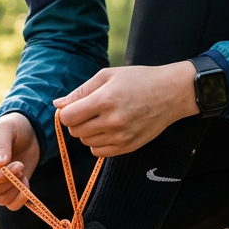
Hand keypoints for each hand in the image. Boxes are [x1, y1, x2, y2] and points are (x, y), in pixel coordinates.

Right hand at [0, 112, 40, 210]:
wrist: (26, 133)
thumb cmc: (11, 127)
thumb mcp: (5, 130)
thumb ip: (1, 146)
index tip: (18, 165)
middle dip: (11, 180)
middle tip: (21, 165)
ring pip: (0, 199)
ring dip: (17, 188)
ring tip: (22, 171)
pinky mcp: (4, 191)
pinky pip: (10, 205)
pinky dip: (21, 198)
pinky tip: (25, 183)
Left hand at [53, 62, 199, 156]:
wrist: (170, 93)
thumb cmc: (137, 80)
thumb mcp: (107, 76)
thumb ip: (80, 91)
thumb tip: (57, 104)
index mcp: (105, 100)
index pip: (68, 117)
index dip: (66, 112)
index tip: (75, 106)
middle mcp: (112, 121)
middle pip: (75, 131)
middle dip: (77, 121)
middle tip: (90, 110)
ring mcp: (121, 136)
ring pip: (86, 142)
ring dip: (88, 132)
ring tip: (103, 118)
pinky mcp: (129, 147)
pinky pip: (99, 152)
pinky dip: (98, 143)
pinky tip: (108, 129)